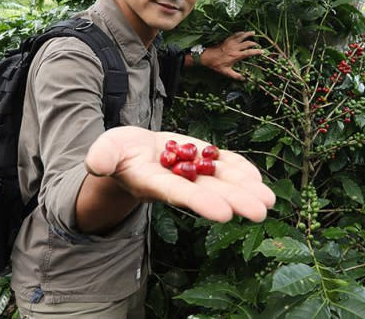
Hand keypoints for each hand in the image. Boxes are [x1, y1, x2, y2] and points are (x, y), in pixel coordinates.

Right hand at [85, 126, 275, 222]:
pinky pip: (224, 167)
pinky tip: (258, 179)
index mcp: (154, 183)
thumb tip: (95, 163)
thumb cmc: (116, 153)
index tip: (224, 214)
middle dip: (235, 201)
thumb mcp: (105, 149)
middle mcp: (178, 183)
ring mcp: (192, 173)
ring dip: (246, 190)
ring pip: (222, 182)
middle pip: (209, 193)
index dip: (201, 203)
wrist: (130, 152)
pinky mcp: (201, 160)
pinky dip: (241, 171)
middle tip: (260, 212)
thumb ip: (102, 156)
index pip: (179, 194)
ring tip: (270, 200)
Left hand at [202, 31, 263, 80]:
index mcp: (236, 56)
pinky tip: (242, 32)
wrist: (207, 57)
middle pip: (247, 43)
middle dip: (254, 43)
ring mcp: (231, 43)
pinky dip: (240, 33)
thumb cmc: (216, 65)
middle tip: (258, 44)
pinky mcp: (226, 40)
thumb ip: (236, 76)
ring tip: (253, 33)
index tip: (262, 51)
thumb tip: (244, 79)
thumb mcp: (226, 72)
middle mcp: (235, 48)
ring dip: (248, 34)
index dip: (257, 51)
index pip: (249, 52)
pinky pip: (235, 35)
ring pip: (241, 36)